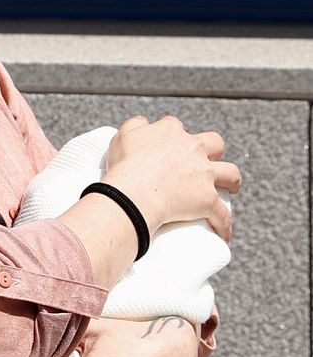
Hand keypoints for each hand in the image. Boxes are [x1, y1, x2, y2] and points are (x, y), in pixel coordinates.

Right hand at [104, 115, 239, 240]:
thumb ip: (135, 125)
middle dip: (213, 151)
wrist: (133, 193)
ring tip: (229, 188)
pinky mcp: (208, 199)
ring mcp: (204, 174)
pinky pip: (222, 214)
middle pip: (214, 143)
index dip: (176, 137)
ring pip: (231, 173)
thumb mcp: (123, 136)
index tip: (171, 148)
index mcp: (171, 131)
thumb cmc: (125, 166)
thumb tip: (144, 123)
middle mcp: (193, 148)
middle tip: (204, 163)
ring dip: (232, 180)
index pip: (177, 127)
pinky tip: (223, 233)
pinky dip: (223, 224)